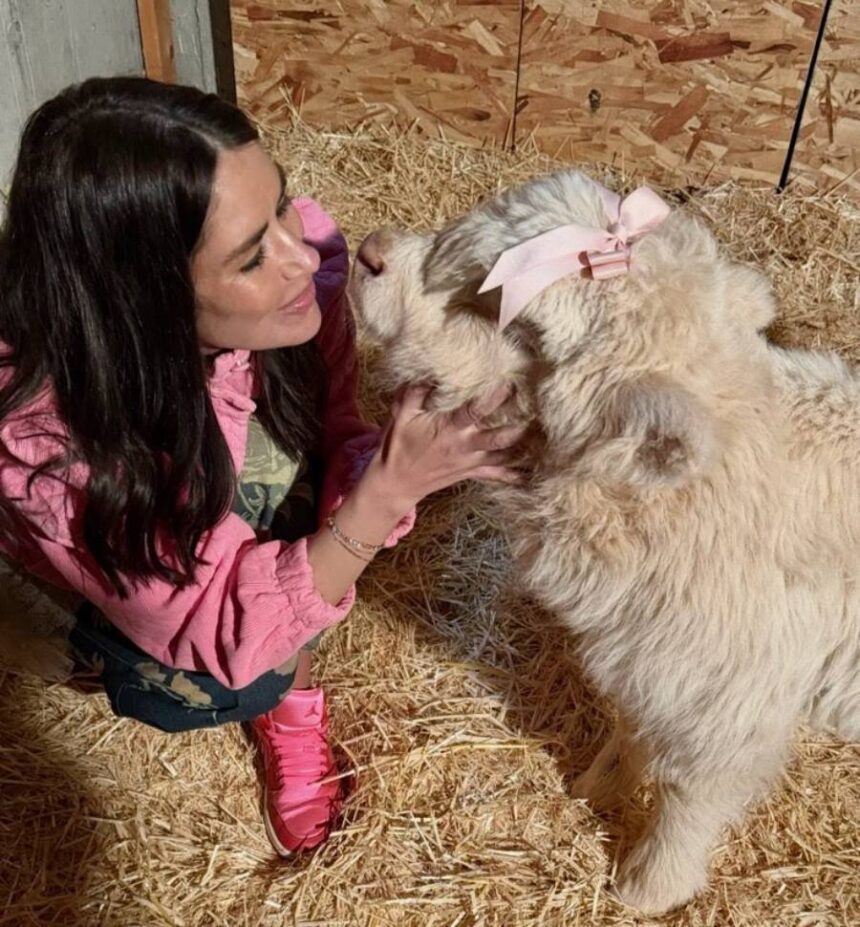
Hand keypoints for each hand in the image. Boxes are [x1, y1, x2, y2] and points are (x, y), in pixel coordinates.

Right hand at [362, 384, 526, 514]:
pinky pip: (496, 475)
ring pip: (503, 455)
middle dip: (518, 424)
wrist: (394, 483)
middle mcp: (464, 446)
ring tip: (546, 434)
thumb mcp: (400, 416)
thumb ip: (414, 393)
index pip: (475, 412)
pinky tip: (533, 473)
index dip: (494, 398)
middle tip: (537, 408)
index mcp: (448, 430)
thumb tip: (428, 371)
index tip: (509, 382)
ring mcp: (470, 462)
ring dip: (523, 446)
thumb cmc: (397, 447)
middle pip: (499, 436)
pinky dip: (514, 474)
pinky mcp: (470, 472)